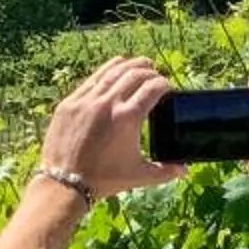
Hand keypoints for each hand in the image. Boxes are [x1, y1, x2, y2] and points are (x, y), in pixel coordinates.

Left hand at [39, 57, 179, 199]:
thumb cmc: (103, 180)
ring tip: (141, 64)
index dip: (164, 84)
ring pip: (112, 72)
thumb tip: (183, 170)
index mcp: (127, 118)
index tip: (168, 88)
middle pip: (135, 75)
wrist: (64, 184)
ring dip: (130, 65)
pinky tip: (116, 67)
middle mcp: (108, 104)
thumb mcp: (138, 176)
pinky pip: (93, 79)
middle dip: (150, 72)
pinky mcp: (70, 102)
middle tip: (156, 76)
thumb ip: (164, 171)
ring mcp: (87, 101)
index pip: (153, 88)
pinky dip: (107, 70)